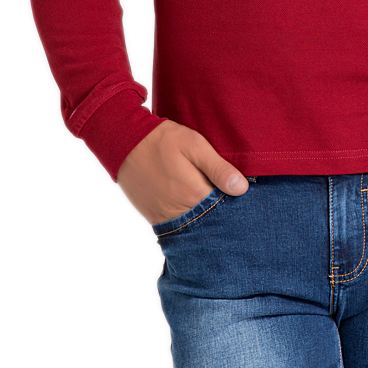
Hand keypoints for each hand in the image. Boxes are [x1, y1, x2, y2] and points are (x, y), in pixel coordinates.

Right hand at [117, 119, 248, 225]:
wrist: (124, 144)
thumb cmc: (162, 140)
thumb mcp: (194, 145)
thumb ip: (218, 168)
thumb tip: (242, 189)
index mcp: (195, 194)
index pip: (225, 208)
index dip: (236, 202)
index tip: (244, 195)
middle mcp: (181, 212)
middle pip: (211, 221)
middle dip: (222, 213)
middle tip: (229, 197)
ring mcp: (165, 218)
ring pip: (195, 226)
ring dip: (205, 218)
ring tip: (212, 201)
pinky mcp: (154, 218)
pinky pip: (177, 226)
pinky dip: (188, 220)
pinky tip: (194, 207)